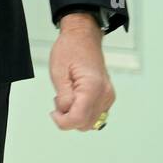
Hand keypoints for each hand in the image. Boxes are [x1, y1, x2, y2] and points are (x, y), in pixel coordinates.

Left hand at [49, 12, 114, 130]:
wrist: (83, 38)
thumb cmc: (70, 50)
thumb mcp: (58, 72)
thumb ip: (63, 96)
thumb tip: (65, 112)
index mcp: (93, 88)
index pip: (79, 118)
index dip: (63, 121)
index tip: (53, 113)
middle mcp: (105, 95)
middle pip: (86, 124)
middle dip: (68, 118)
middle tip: (58, 101)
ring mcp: (108, 96)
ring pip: (91, 122)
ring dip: (76, 115)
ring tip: (66, 96)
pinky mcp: (107, 96)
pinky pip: (95, 113)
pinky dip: (82, 111)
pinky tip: (74, 97)